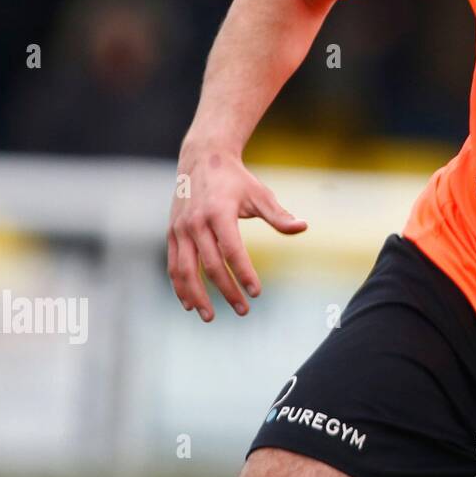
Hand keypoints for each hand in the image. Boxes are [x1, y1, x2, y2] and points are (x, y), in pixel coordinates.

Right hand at [167, 141, 306, 321]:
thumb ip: (279, 216)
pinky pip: (173, 265)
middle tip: (243, 310)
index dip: (244, 274)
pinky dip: (179, 286)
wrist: (202, 159)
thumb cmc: (237, 180)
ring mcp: (180, 229)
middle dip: (227, 291)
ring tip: (210, 317)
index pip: (233, 251)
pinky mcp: (172, 233)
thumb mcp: (260, 194)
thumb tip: (303, 227)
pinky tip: (189, 303)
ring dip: (197, 296)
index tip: (257, 293)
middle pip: (211, 266)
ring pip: (185, 270)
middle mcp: (196, 223)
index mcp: (219, 213)